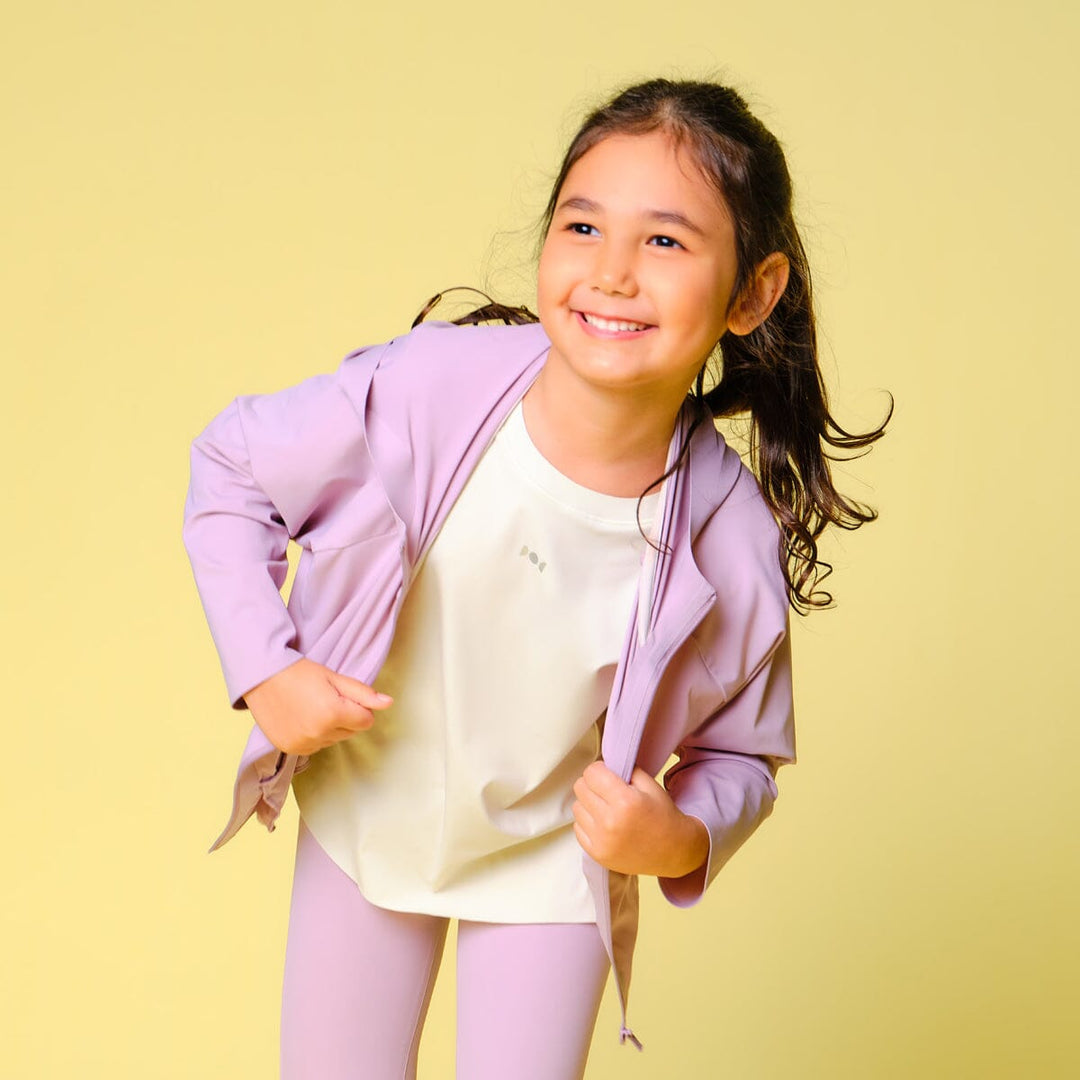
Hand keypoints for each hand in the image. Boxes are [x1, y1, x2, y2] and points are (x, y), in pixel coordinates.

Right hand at [242, 658, 392, 755]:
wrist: (261, 677)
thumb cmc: (299, 672)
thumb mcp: (334, 677)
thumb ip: (363, 693)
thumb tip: (388, 703)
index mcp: (333, 714)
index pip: (366, 721)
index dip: (358, 707)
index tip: (342, 695)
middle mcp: (319, 734)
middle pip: (350, 732)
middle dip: (345, 717)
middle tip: (325, 698)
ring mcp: (303, 745)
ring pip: (333, 740)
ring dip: (329, 728)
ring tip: (311, 706)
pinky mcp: (291, 750)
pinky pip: (315, 747)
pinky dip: (313, 735)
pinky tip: (302, 718)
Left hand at [572, 762, 708, 878]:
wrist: (674, 852)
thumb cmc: (664, 817)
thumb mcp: (650, 786)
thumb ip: (625, 770)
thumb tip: (604, 764)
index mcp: (624, 801)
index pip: (591, 772)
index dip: (600, 769)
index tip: (607, 774)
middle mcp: (609, 821)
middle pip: (580, 788)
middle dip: (593, 784)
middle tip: (607, 790)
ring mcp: (601, 840)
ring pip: (577, 807)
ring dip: (589, 804)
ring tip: (607, 808)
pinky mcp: (597, 854)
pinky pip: (577, 828)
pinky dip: (588, 823)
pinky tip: (604, 824)